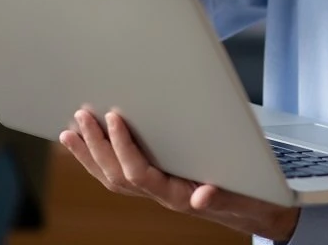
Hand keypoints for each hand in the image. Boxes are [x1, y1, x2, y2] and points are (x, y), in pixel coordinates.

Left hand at [60, 108, 299, 241]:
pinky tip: (89, 145)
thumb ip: (222, 197)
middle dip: (97, 146)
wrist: (256, 210)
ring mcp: (156, 190)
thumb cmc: (251, 200)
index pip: (140, 174)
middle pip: (117, 175)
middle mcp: (161, 195)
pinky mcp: (156, 182)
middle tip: (82, 116)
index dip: (123, 146)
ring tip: (71, 130)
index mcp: (177, 195)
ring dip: (90, 154)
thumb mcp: (244, 198)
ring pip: (113, 177)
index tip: (113, 118)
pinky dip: (100, 159)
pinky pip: (119, 175)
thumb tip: (202, 197)